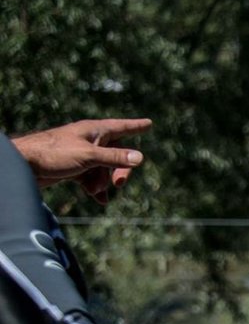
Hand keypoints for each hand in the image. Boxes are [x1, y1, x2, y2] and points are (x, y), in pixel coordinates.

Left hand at [13, 118, 151, 203]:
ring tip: (94, 192)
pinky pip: (92, 177)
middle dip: (119, 171)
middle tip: (119, 185)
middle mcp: (90, 140)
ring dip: (103, 182)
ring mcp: (82, 154)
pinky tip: (98, 199)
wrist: (25, 164)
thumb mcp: (88, 156)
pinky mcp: (74, 167)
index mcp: (95, 131)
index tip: (149, 123)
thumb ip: (114, 157)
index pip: (121, 127)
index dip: (136, 126)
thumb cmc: (54, 154)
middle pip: (117, 154)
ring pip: (104, 168)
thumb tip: (140, 157)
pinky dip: (96, 188)